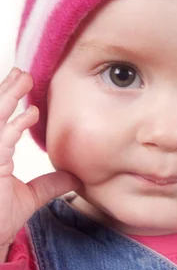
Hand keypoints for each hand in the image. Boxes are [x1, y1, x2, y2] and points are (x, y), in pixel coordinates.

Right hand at [0, 68, 80, 261]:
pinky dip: (16, 127)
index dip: (9, 101)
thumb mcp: (30, 197)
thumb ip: (49, 184)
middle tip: (22, 72)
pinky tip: (31, 114)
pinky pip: (3, 142)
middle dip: (7, 91)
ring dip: (9, 98)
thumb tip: (74, 178)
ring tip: (23, 78)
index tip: (23, 83)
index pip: (0, 122)